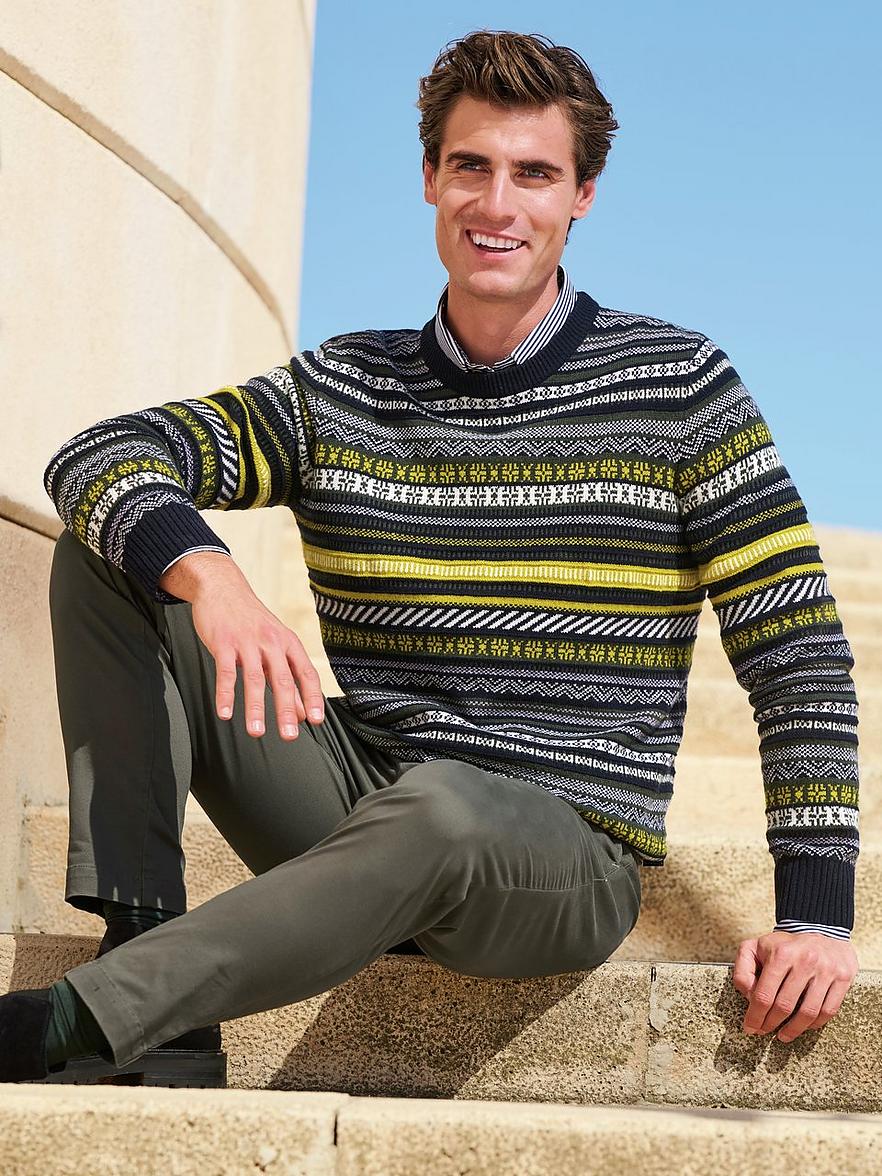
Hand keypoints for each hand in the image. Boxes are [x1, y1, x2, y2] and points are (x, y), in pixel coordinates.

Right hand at [160, 551, 324, 739]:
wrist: (222, 588)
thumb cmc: (251, 621)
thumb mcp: (274, 645)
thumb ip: (287, 677)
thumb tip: (303, 712)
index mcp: (288, 643)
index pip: (306, 673)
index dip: (312, 697)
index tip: (317, 720)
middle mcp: (271, 641)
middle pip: (282, 679)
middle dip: (286, 710)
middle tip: (289, 735)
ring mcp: (247, 641)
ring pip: (254, 678)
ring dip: (255, 708)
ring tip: (257, 732)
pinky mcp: (223, 642)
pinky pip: (225, 672)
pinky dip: (225, 694)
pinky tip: (225, 714)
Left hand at [732, 930, 858, 1041]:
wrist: (820, 928)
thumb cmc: (783, 945)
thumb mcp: (755, 947)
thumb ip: (743, 969)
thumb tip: (748, 996)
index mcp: (780, 954)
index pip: (764, 995)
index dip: (755, 1016)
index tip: (749, 1028)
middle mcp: (804, 961)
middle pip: (784, 1006)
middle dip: (770, 1024)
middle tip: (763, 1032)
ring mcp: (826, 971)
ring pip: (808, 1013)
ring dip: (793, 1030)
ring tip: (782, 1035)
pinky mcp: (842, 978)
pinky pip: (828, 1011)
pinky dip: (814, 1024)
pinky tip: (803, 1026)